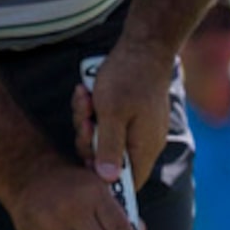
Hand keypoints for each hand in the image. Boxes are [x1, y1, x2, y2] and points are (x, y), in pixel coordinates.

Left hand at [74, 41, 174, 188]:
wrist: (144, 47)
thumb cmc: (128, 78)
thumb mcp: (112, 114)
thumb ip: (110, 148)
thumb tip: (108, 179)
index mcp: (144, 148)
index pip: (126, 182)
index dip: (102, 177)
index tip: (86, 156)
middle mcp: (145, 144)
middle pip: (110, 160)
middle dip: (89, 140)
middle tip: (84, 118)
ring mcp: (140, 130)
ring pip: (105, 139)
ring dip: (89, 121)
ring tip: (85, 99)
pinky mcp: (133, 117)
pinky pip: (109, 124)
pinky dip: (96, 112)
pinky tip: (88, 94)